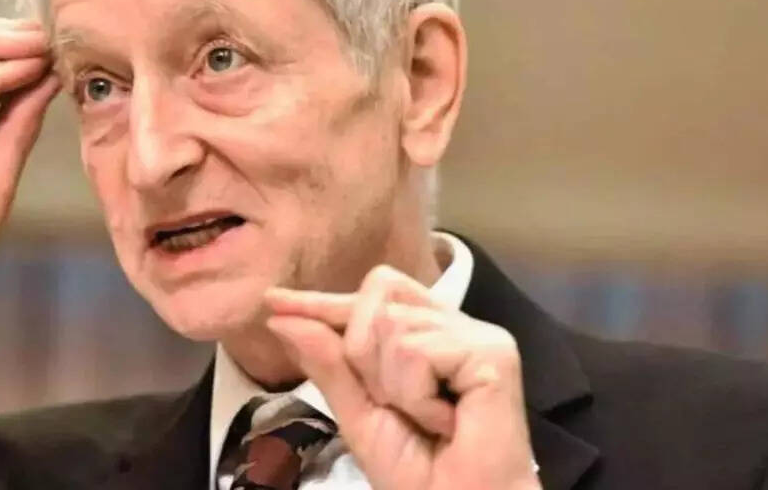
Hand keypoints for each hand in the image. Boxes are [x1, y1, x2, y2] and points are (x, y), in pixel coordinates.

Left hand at [264, 266, 538, 489]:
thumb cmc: (418, 474)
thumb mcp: (357, 414)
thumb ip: (327, 361)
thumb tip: (281, 317)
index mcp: (425, 333)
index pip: (370, 296)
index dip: (322, 301)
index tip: (274, 302)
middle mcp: (453, 324)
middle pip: (376, 296)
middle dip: (362, 354)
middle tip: (395, 405)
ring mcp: (477, 334)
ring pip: (391, 323)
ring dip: (391, 385)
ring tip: (425, 418)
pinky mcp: (493, 351)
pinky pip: (416, 350)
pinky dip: (414, 395)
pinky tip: (444, 421)